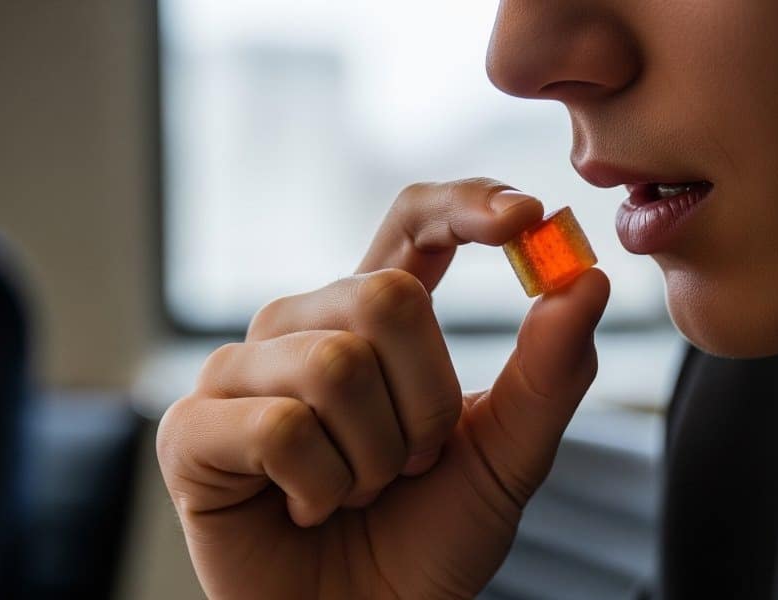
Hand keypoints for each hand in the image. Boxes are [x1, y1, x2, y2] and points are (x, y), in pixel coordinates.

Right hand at [156, 178, 610, 598]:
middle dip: (427, 403)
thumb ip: (549, 372)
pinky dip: (321, 488)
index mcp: (373, 319)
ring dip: (376, 458)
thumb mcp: (509, 456)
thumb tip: (586, 279)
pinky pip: (280, 427)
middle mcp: (301, 327)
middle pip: (384, 296)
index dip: (465, 204)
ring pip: (334, 365)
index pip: (413, 221)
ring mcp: (240, 373)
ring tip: (358, 491)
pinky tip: (306, 509)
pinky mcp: (191, 429)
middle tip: (411, 462)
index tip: (526, 219)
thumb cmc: (431, 538)